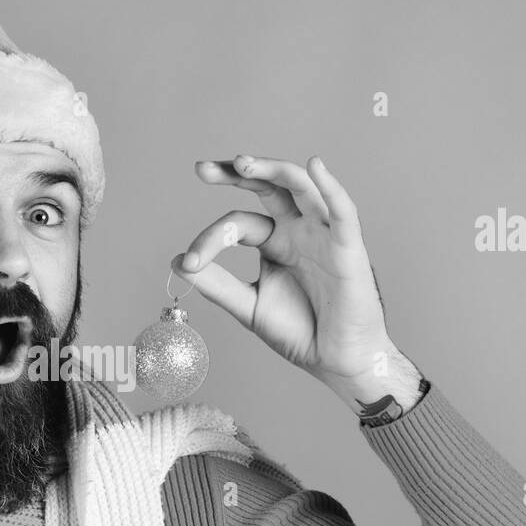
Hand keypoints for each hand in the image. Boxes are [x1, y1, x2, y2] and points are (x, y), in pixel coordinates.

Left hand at [173, 154, 420, 415]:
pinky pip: (343, 211)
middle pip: (268, 187)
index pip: (238, 223)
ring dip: (272, 170)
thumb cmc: (300, 331)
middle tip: (202, 169)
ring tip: (242, 163)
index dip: (210, 239)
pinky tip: (315, 166)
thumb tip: (176, 263)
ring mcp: (323, 234)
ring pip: (300, 187)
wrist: (336, 361)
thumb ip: (218, 285)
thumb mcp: (249, 306)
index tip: (187, 262)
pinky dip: (331, 187)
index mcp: (274, 241)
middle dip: (238, 174)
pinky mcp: (348, 248)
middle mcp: (298, 230)